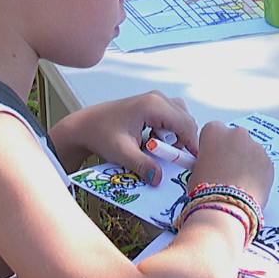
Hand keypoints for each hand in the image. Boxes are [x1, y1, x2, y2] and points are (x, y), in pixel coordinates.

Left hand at [52, 91, 198, 183]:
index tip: (193, 163)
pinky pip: (172, 118)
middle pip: (186, 120)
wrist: (85, 126)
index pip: (185, 125)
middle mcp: (158, 98)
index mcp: (153, 105)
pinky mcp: (153, 105)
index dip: (192, 145)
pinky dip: (169, 133)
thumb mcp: (122, 153)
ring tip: (158, 150)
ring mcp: (156, 99)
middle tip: (170, 160)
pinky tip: (153, 142)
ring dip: (176, 137)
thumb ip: (142, 165)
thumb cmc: (100, 135)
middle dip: (183, 141)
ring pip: (181, 119)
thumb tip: (159, 179)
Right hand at [188, 122, 273, 210]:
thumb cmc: (206, 189)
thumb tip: (210, 164)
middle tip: (224, 171)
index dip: (211, 146)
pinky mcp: (269, 162)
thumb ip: (204, 160)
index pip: (213, 131)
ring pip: (249, 151)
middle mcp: (237, 134)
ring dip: (245, 162)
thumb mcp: (194, 170)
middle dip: (231, 151)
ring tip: (236, 183)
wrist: (226, 206)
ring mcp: (255, 146)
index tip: (211, 158)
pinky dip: (256, 172)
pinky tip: (247, 187)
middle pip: (234, 139)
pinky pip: (261, 164)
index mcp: (215, 131)